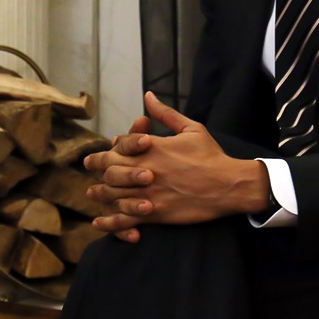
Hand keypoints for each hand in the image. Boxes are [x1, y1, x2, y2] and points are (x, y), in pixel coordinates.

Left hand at [83, 92, 269, 239]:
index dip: (107, 150)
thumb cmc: (211, 155)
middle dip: (98, 169)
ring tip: (92, 194)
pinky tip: (99, 222)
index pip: (118, 147)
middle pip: (110, 170)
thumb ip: (165, 114)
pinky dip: (110, 222)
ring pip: (113, 195)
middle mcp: (145, 170)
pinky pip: (125, 219)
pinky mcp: (154, 214)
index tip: (101, 152)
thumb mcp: (190, 128)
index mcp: (151, 148)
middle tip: (90, 169)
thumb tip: (148, 96)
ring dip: (100, 194)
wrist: (228, 185)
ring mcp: (148, 193)